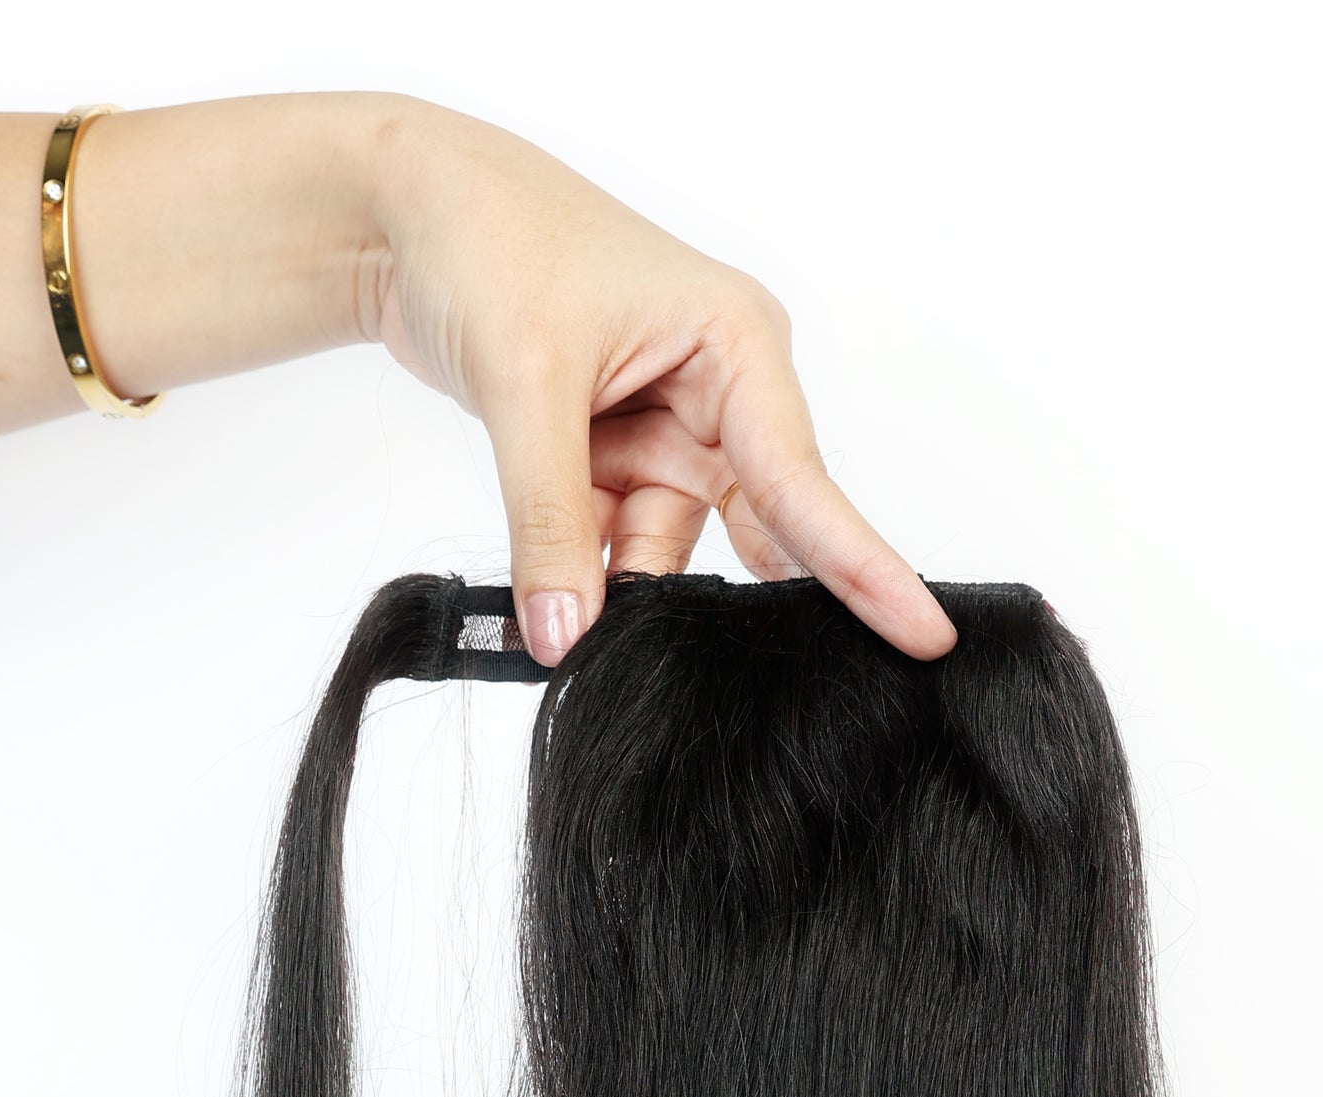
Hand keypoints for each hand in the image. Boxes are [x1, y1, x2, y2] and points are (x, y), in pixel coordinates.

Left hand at [359, 103, 955, 666]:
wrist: (400, 207)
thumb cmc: (486, 236)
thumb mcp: (524, 385)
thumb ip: (550, 521)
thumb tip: (567, 638)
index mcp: (736, 341)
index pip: (806, 480)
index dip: (860, 568)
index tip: (922, 634)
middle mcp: (720, 384)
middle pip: (750, 524)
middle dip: (711, 583)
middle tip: (721, 663)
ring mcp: (669, 420)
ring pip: (672, 541)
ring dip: (621, 572)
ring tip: (564, 585)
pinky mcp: (618, 447)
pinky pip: (620, 536)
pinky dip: (587, 562)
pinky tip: (554, 574)